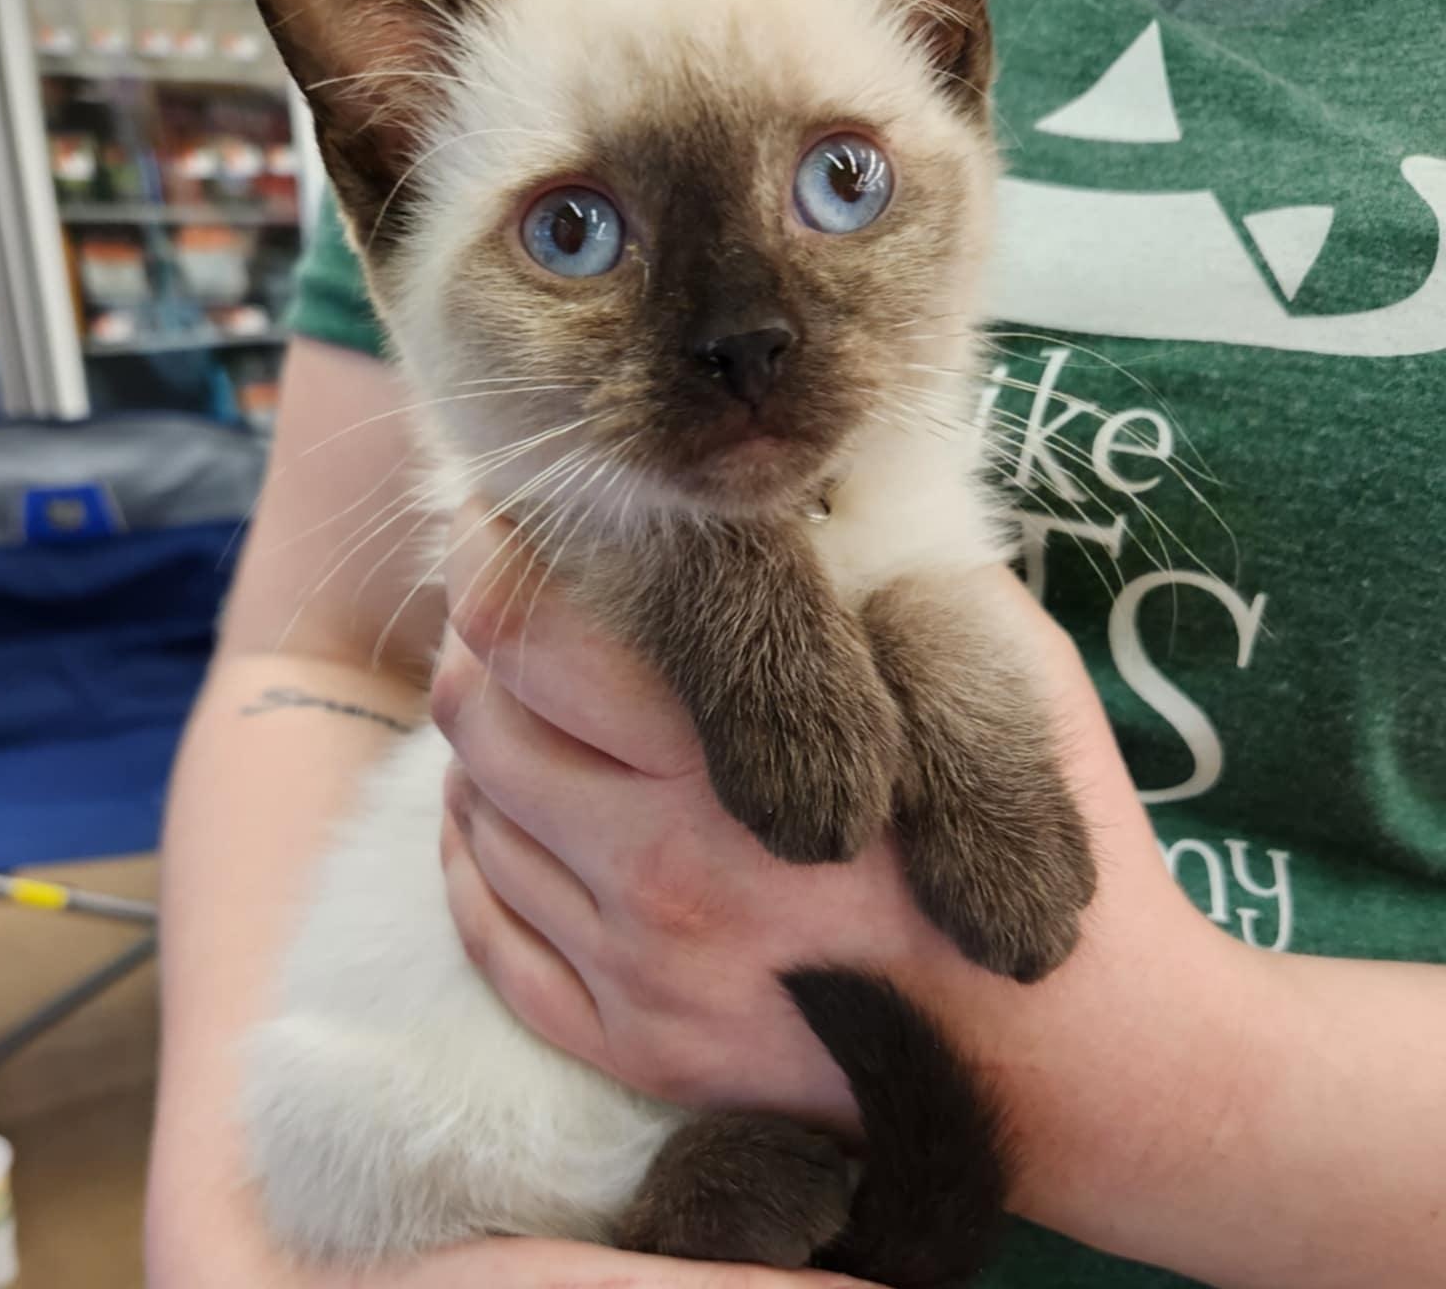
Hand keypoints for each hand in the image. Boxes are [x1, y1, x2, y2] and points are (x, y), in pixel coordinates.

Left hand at [433, 499, 1254, 1229]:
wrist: (1081, 1056)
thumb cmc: (1045, 833)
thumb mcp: (974, 660)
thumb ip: (857, 576)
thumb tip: (757, 500)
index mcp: (723, 763)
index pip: (524, 627)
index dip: (493, 551)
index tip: (501, 515)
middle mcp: (657, 876)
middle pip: (475, 716)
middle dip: (481, 642)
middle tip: (525, 613)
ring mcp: (638, 977)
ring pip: (475, 817)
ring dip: (489, 746)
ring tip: (540, 709)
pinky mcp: (639, 1052)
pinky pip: (494, 939)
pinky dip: (484, 859)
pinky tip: (523, 819)